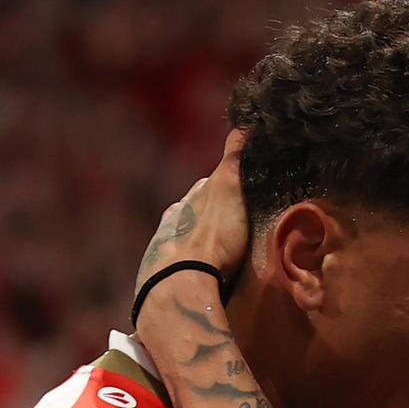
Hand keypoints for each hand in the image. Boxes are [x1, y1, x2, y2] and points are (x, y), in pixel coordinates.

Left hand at [140, 128, 250, 301]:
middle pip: (195, 216)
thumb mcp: (228, 188)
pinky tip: (203, 277)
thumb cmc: (210, 235)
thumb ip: (234, 158)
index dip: (225, 189)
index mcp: (185, 201)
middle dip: (211, 218)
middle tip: (235, 229)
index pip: (207, 188)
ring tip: (222, 257)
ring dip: (201, 245)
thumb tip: (245, 123)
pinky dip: (193, 268)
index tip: (240, 194)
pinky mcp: (163, 279)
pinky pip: (182, 268)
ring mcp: (165, 252)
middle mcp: (171, 223)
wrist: (181, 285)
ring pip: (187, 241)